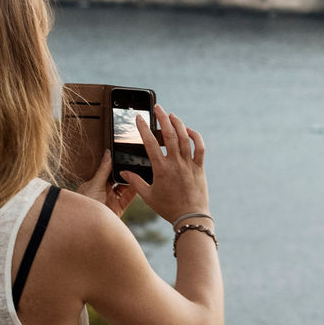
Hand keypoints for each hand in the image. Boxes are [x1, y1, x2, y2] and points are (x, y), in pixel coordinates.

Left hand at [75, 150, 138, 218]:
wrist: (87, 225)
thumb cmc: (85, 204)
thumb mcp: (95, 184)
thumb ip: (104, 169)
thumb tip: (108, 153)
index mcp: (95, 183)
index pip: (108, 170)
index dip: (116, 164)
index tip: (125, 155)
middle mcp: (104, 190)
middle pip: (118, 178)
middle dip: (125, 172)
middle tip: (135, 163)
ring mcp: (112, 199)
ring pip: (125, 187)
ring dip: (131, 181)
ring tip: (138, 172)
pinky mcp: (119, 208)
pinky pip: (128, 198)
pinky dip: (134, 191)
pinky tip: (139, 184)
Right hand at [119, 105, 208, 222]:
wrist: (190, 217)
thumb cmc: (168, 208)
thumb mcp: (148, 196)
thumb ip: (135, 182)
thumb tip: (123, 172)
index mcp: (161, 169)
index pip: (150, 143)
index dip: (143, 128)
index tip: (139, 118)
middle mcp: (175, 163)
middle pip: (169, 135)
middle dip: (162, 118)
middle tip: (158, 107)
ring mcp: (189, 164)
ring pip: (185, 138)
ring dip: (178, 124)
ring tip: (171, 115)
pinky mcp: (199, 167)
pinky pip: (199, 148)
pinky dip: (195, 137)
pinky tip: (189, 131)